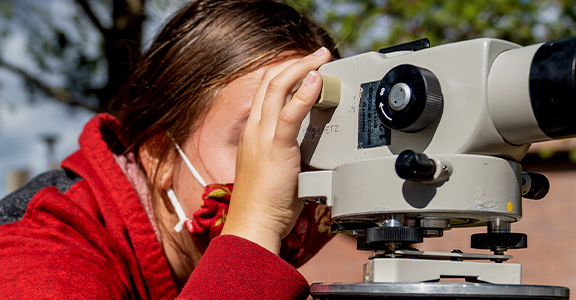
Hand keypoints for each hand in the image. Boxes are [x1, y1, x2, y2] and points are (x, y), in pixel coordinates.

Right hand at [221, 47, 330, 253]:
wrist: (253, 224)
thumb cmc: (266, 205)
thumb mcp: (279, 171)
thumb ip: (291, 153)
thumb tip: (312, 149)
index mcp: (253, 133)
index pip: (265, 92)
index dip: (286, 74)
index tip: (306, 67)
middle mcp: (254, 129)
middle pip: (270, 81)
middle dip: (296, 62)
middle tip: (318, 55)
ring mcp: (262, 136)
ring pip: (278, 87)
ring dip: (303, 67)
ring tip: (322, 59)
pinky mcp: (276, 146)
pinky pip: (291, 112)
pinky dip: (306, 92)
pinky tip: (318, 82)